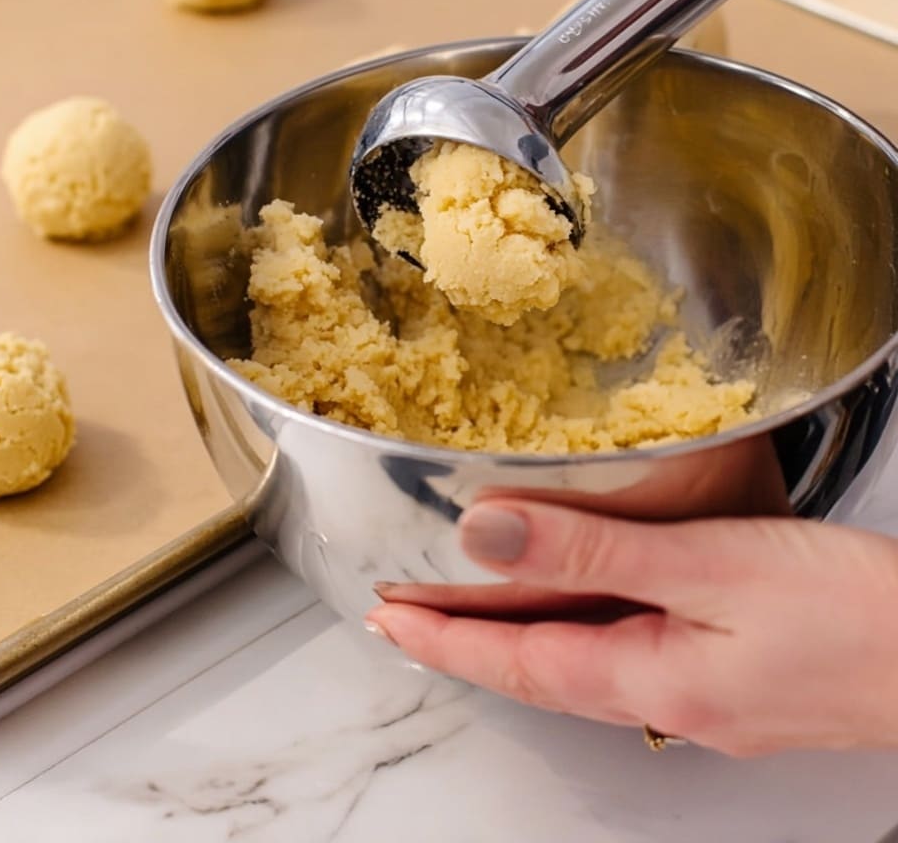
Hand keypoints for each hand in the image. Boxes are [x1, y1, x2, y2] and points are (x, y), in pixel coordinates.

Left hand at [366, 498, 897, 755]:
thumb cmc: (849, 612)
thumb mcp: (707, 566)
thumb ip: (595, 548)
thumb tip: (487, 535)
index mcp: (650, 677)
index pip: (515, 661)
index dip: (444, 637)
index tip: (387, 615)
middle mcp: (670, 701)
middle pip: (540, 672)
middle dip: (467, 645)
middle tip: (410, 617)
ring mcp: (706, 696)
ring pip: (583, 665)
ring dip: (519, 639)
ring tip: (475, 612)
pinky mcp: (737, 676)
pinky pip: (632, 653)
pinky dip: (583, 629)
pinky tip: (589, 609)